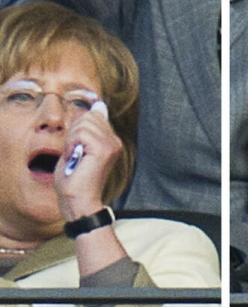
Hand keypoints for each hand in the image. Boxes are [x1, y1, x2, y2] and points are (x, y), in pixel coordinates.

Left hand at [54, 101, 121, 221]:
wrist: (78, 200)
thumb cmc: (74, 179)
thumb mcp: (77, 146)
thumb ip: (86, 128)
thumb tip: (99, 105)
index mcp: (111, 140)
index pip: (91, 116)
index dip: (77, 129)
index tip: (78, 149)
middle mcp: (115, 142)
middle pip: (88, 116)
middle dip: (74, 132)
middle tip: (76, 154)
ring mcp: (111, 146)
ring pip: (84, 123)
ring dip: (72, 140)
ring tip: (76, 157)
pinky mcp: (104, 150)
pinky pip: (81, 133)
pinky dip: (72, 145)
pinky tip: (76, 159)